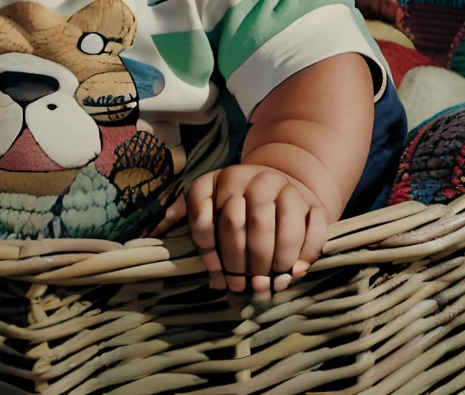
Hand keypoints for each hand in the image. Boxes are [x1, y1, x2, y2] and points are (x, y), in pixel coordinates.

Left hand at [155, 164, 327, 297]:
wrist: (279, 180)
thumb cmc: (235, 200)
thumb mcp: (207, 199)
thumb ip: (183, 215)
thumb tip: (153, 234)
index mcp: (217, 179)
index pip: (202, 212)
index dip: (206, 248)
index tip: (215, 274)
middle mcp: (249, 177)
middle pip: (239, 224)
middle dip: (240, 262)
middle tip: (243, 287)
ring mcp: (282, 186)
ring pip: (276, 227)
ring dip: (272, 263)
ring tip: (267, 286)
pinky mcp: (311, 200)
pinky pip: (311, 228)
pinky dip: (304, 253)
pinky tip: (293, 272)